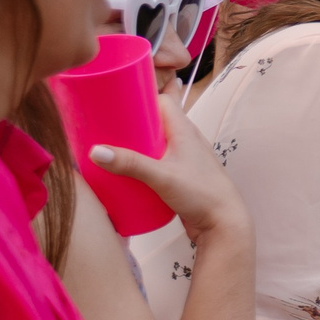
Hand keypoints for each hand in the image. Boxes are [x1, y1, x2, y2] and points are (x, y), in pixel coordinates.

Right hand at [85, 97, 249, 244]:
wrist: (223, 224)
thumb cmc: (201, 194)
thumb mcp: (161, 177)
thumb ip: (130, 164)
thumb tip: (95, 151)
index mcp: (185, 131)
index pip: (163, 101)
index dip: (142, 95)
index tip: (117, 97)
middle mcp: (186, 140)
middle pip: (157, 121)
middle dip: (135, 120)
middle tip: (107, 122)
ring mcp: (184, 158)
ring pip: (157, 142)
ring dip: (138, 142)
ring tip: (111, 143)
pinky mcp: (180, 175)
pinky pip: (158, 160)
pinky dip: (144, 159)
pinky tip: (127, 167)